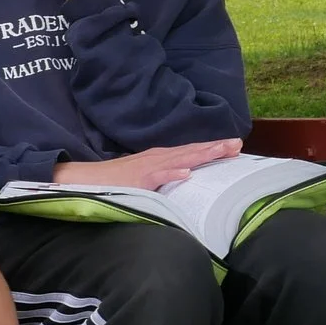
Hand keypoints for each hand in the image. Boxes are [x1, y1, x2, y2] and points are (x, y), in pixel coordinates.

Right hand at [56, 139, 241, 190]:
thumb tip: (183, 178)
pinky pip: (157, 176)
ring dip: (201, 154)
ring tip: (222, 150)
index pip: (191, 151)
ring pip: (179, 159)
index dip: (212, 148)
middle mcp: (157, 158)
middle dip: (215, 147)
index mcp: (160, 158)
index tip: (234, 145)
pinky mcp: (138, 180)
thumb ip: (163, 176)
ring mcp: (148, 168)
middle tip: (238, 143)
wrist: (87, 181)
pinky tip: (186, 173)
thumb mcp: (145, 176)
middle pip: (191, 151)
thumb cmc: (116, 181)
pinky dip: (171, 173)